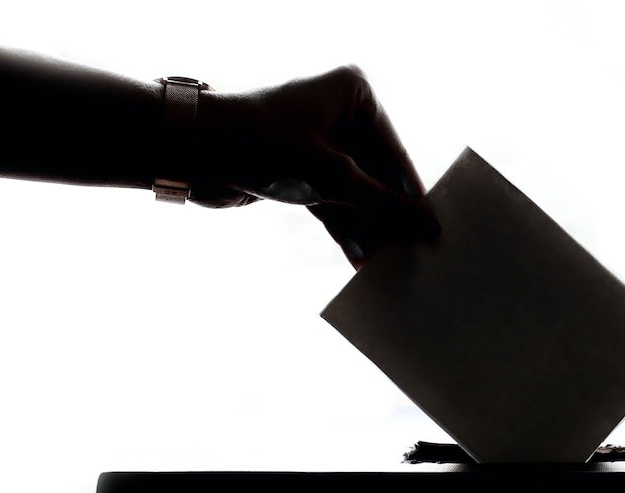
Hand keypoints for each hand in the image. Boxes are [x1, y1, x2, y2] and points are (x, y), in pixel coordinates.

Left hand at [193, 66, 438, 267]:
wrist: (190, 151)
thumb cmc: (263, 145)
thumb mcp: (333, 179)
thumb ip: (383, 205)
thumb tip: (428, 227)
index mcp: (355, 94)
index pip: (395, 152)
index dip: (412, 196)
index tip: (433, 232)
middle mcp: (339, 113)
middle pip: (378, 175)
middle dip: (389, 217)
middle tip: (414, 254)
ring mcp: (319, 143)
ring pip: (356, 192)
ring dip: (368, 228)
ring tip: (390, 265)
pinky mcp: (300, 170)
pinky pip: (334, 202)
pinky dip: (345, 228)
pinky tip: (361, 259)